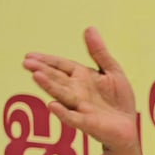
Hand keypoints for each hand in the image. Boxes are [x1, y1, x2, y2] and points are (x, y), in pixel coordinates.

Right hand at [23, 26, 138, 149]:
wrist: (128, 127)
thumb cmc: (118, 100)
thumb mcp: (112, 71)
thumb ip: (99, 52)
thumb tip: (89, 27)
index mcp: (81, 77)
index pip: (61, 66)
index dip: (47, 61)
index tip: (29, 55)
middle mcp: (76, 92)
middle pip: (57, 79)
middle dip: (43, 71)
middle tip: (26, 63)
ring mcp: (80, 108)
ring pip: (62, 95)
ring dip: (50, 86)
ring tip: (36, 76)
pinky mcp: (87, 123)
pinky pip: (73, 118)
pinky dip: (63, 113)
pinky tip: (53, 106)